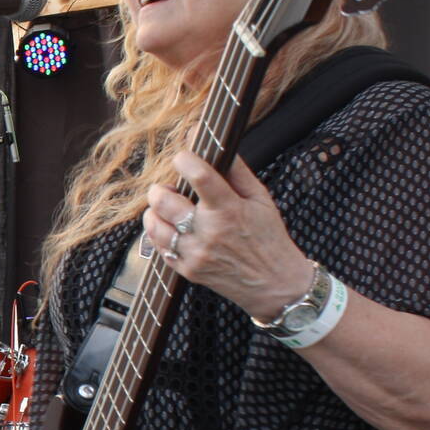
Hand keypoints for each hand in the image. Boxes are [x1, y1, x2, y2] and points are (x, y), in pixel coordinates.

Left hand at [143, 152, 312, 320]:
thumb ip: (238, 172)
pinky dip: (159, 234)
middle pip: (164, 201)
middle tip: (169, 189)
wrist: (275, 284)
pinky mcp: (187, 270)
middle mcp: (209, 232)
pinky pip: (158, 247)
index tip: (182, 156)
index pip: (200, 177)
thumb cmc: (269, 238)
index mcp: (230, 210)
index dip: (185, 160)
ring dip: (154, 211)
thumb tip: (220, 145)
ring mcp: (195, 253)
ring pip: (154, 224)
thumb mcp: (262, 199)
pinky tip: (172, 229)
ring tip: (166, 208)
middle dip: (160, 188)